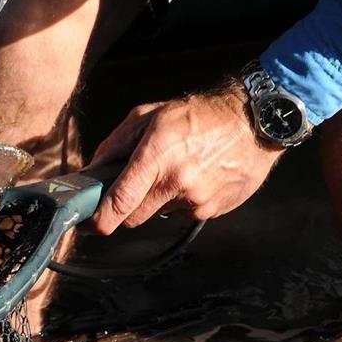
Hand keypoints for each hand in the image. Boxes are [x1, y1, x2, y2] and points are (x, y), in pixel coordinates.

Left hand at [86, 84, 282, 233]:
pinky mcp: (213, 210)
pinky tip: (193, 176)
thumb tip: (92, 171)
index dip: (101, 219)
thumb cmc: (197, 115)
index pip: (121, 200)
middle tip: (131, 187)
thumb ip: (115, 144)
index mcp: (156, 156)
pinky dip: (181, 200)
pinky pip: (184, 213)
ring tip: (174, 169)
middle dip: (126, 208)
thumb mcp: (147, 115)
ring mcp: (197, 200)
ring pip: (160, 214)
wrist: (251, 123)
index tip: (90, 225)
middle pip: (135, 218)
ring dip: (158, 199)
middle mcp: (177, 183)